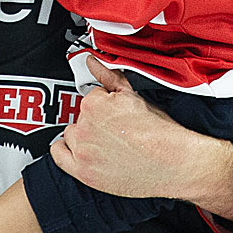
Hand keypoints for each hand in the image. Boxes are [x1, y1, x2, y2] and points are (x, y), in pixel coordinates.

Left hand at [50, 57, 232, 217]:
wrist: (174, 163)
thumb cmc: (159, 134)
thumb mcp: (134, 97)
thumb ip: (108, 77)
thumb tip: (92, 61)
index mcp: (95, 104)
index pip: (89, 99)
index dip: (104, 108)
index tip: (115, 117)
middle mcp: (85, 127)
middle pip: (80, 117)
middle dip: (94, 122)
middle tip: (115, 132)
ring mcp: (82, 150)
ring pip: (71, 135)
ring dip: (84, 138)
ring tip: (108, 144)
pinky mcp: (83, 171)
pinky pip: (59, 155)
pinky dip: (67, 151)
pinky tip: (85, 152)